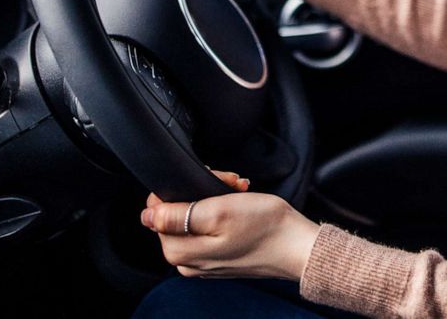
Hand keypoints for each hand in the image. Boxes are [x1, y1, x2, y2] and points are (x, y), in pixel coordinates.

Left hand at [140, 169, 319, 280]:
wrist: (299, 247)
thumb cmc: (266, 228)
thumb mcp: (219, 211)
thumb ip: (178, 214)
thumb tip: (147, 215)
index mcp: (180, 252)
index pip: (159, 209)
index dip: (184, 188)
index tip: (210, 184)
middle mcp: (187, 262)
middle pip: (177, 213)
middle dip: (203, 192)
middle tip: (231, 186)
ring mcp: (204, 262)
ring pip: (195, 218)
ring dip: (216, 200)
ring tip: (240, 194)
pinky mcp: (220, 258)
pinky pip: (210, 229)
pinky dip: (225, 213)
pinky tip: (242, 206)